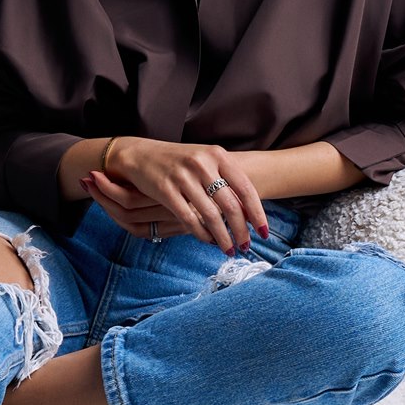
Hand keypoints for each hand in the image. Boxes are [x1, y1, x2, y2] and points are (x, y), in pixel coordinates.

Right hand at [86, 138, 268, 252]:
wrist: (141, 154)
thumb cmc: (178, 162)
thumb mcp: (205, 162)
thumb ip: (226, 181)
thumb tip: (249, 212)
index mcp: (217, 155)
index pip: (245, 188)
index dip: (257, 213)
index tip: (264, 232)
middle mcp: (202, 163)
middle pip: (230, 205)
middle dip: (241, 230)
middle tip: (246, 246)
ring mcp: (183, 176)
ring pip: (211, 215)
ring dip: (223, 237)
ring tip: (229, 250)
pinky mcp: (165, 189)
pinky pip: (188, 218)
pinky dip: (201, 234)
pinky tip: (208, 241)